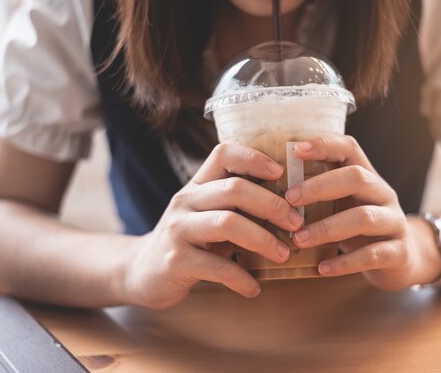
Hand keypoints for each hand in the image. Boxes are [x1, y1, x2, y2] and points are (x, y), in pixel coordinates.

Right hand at [123, 143, 302, 308]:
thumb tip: (291, 205)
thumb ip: (237, 205)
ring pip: (227, 223)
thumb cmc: (191, 240)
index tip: (281, 171)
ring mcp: (178, 230)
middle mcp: (185, 201)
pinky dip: (241, 278)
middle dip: (272, 205)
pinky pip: (216, 267)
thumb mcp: (208, 214)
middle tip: (296, 223)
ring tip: (283, 255)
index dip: (254, 158)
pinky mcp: (176, 261)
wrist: (143, 272)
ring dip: (263, 239)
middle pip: (234, 189)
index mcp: (198, 185)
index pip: (224, 154)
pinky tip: (254, 287)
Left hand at [285, 135, 440, 290]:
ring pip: (364, 217)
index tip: (296, 150)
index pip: (350, 148)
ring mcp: (394, 222)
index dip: (325, 145)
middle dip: (320, 187)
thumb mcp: (343, 204)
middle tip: (289, 200)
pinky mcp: (399, 252)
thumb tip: (269, 188)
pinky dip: (345, 262)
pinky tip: (322, 268)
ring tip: (299, 240)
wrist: (403, 259)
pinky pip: (372, 255)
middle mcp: (383, 193)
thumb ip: (318, 194)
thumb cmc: (359, 227)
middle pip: (357, 178)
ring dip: (327, 228)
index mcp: (367, 176)